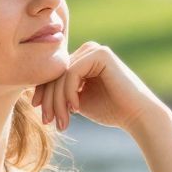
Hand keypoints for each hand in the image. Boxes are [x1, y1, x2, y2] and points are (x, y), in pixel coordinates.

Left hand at [31, 41, 166, 133]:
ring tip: (62, 122)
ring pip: (62, 75)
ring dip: (58, 101)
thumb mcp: (77, 101)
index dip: (44, 95)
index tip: (43, 116)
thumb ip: (61, 93)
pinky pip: (72, 73)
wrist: (137, 116)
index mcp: (82, 59)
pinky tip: (75, 109)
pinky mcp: (100, 54)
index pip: (54, 74)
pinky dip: (69, 93)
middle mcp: (88, 50)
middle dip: (49, 101)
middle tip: (48, 122)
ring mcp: (94, 49)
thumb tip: (34, 93)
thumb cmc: (110, 111)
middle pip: (56, 74)